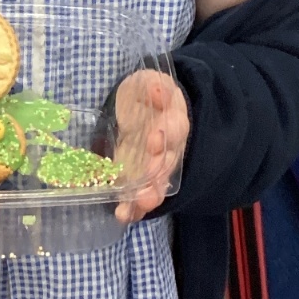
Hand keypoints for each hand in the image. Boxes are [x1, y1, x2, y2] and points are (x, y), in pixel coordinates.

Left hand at [113, 70, 189, 224]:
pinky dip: (133, 208)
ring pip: (158, 184)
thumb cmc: (145, 94)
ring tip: (137, 205)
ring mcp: (154, 166)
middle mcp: (169, 148)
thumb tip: (157, 92)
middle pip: (168, 163)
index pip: (175, 128)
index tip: (155, 136)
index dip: (167, 133)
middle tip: (147, 180)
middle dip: (158, 173)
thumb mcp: (149, 82)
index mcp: (173, 120)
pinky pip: (139, 196)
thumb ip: (154, 87)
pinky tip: (123, 215)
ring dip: (149, 196)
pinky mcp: (137, 177)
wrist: (142, 108)